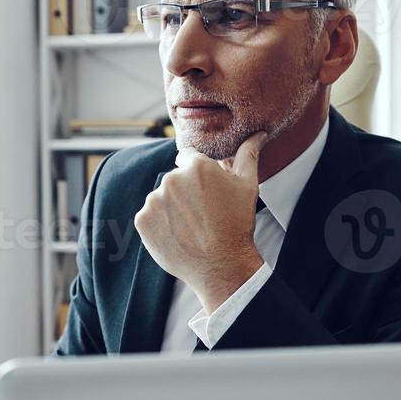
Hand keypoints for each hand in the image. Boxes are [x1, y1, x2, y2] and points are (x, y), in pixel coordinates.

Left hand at [134, 131, 268, 312]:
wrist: (221, 266)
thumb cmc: (237, 224)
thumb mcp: (247, 186)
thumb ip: (248, 155)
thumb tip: (258, 134)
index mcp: (196, 166)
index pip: (188, 158)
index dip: (198, 174)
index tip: (205, 191)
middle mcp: (171, 179)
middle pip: (174, 179)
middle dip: (185, 191)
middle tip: (201, 213)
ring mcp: (154, 200)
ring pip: (161, 197)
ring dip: (171, 208)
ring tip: (190, 226)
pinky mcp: (142, 221)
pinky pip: (149, 216)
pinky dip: (159, 224)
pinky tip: (177, 234)